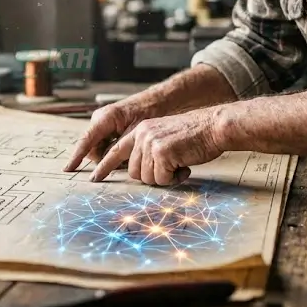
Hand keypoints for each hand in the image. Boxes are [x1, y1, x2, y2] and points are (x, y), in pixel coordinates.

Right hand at [63, 93, 172, 172]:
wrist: (158, 101)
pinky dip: (112, 150)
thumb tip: (103, 160)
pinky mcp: (109, 126)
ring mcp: (103, 122)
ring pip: (99, 147)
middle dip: (102, 158)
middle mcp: (100, 119)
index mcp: (104, 118)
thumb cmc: (148, 113)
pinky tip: (126, 150)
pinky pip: (105, 142)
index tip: (68, 169)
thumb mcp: (133, 133)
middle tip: (122, 162)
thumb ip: (116, 146)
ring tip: (127, 154)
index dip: (77, 157)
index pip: (86, 141)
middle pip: (92, 147)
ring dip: (109, 155)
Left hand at [88, 106, 227, 185]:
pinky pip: (161, 180)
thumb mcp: (165, 138)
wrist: (213, 126)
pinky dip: (174, 178)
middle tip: (172, 168)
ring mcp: (150, 143)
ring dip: (165, 177)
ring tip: (180, 164)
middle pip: (135, 173)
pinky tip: (184, 166)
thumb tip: (141, 173)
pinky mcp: (161, 152)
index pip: (116, 150)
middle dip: (153, 176)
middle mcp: (141, 135)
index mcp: (140, 130)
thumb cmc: (195, 136)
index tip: (93, 177)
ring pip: (147, 178)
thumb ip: (149, 151)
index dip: (104, 166)